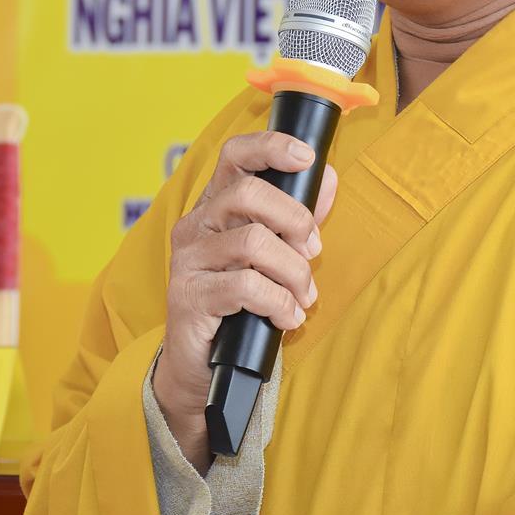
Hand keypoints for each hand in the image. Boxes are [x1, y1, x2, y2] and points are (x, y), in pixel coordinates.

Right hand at [152, 131, 337, 471]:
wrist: (201, 367)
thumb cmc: (239, 305)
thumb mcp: (272, 257)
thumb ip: (296, 217)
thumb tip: (326, 178)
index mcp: (214, 206)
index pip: (234, 155)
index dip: (270, 147)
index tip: (306, 157)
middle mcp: (195, 225)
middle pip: (248, 193)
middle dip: (295, 220)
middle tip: (312, 251)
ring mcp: (188, 260)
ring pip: (253, 242)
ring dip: (293, 272)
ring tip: (303, 297)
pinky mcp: (189, 295)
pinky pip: (247, 286)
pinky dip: (279, 303)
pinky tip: (287, 319)